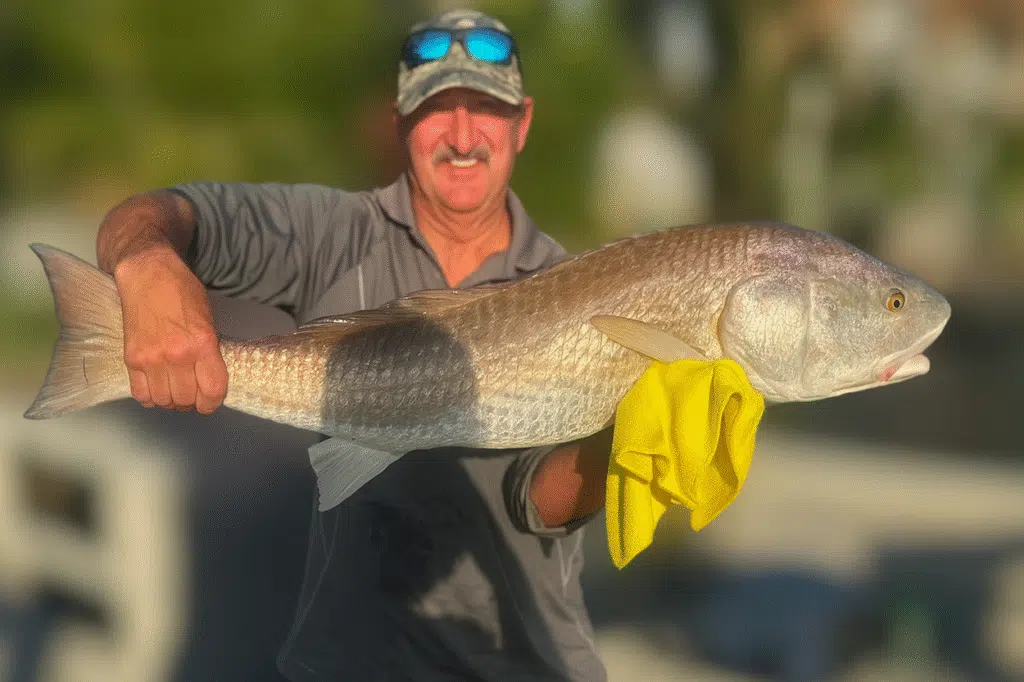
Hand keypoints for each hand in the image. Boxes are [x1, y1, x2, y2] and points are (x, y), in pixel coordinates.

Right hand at [114, 246, 227, 412]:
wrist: (147, 274)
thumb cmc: (181, 291)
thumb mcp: (208, 319)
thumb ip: (209, 349)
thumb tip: (208, 376)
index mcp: (202, 344)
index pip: (212, 390)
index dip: (212, 403)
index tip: (210, 401)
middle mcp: (177, 355)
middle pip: (186, 400)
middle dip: (191, 403)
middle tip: (191, 395)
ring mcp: (151, 359)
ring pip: (163, 400)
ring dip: (170, 401)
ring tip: (173, 391)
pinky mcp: (131, 359)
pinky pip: (140, 393)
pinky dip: (150, 397)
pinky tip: (155, 388)